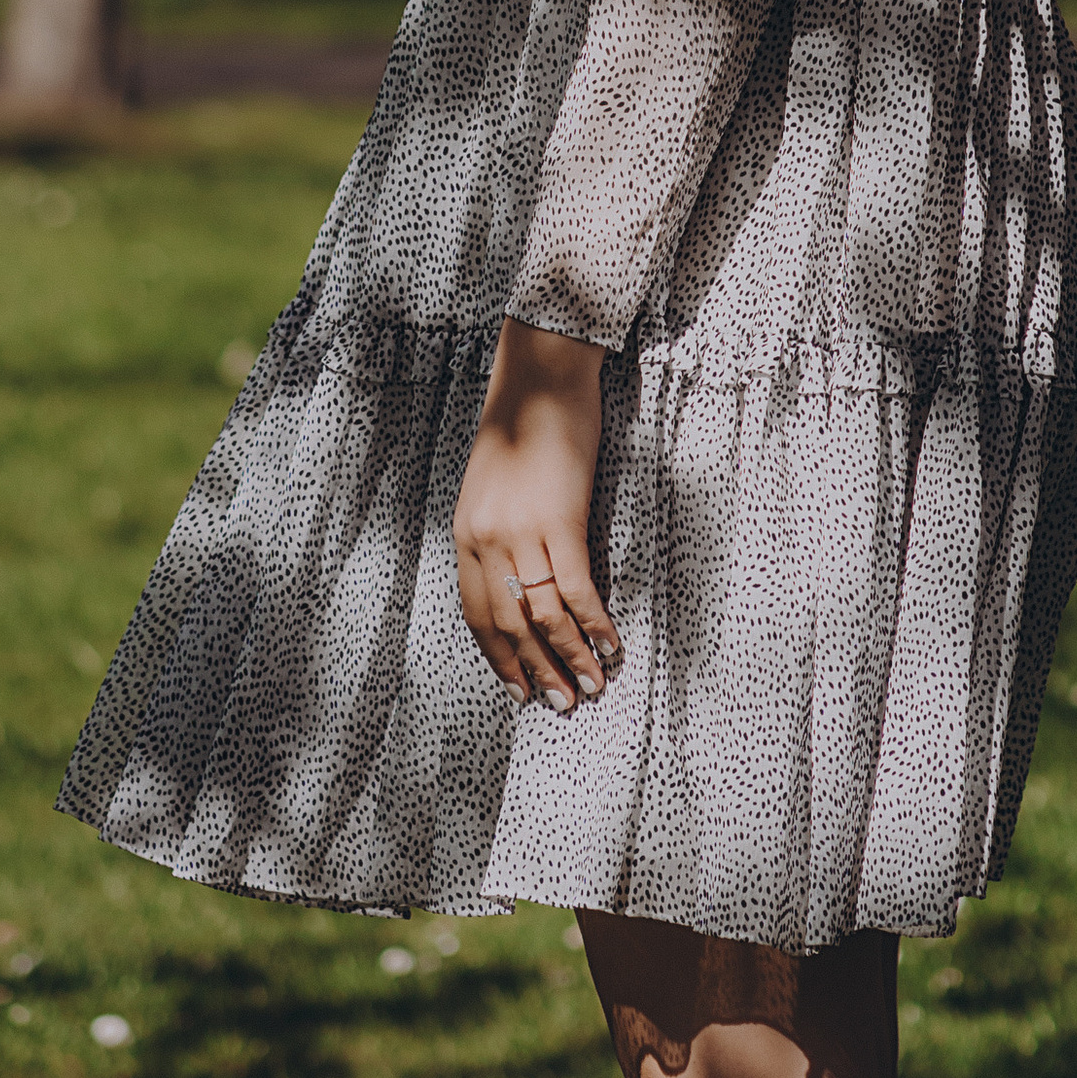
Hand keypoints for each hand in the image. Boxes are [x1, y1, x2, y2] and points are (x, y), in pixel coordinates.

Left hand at [454, 319, 622, 713]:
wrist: (540, 373)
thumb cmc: (522, 424)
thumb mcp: (491, 486)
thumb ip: (496, 535)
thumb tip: (520, 585)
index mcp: (466, 533)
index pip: (476, 614)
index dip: (499, 658)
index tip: (519, 690)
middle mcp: (486, 538)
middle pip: (509, 623)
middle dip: (535, 670)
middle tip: (559, 704)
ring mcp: (521, 530)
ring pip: (544, 613)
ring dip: (569, 657)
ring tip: (590, 686)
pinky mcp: (560, 517)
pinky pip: (576, 586)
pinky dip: (594, 621)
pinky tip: (610, 642)